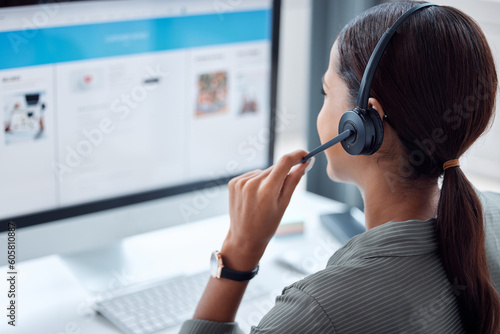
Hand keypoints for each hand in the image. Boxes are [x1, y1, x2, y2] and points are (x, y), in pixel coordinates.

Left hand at [221, 150, 310, 270]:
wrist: (244, 238)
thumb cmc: (267, 225)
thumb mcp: (284, 204)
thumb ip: (293, 181)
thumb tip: (304, 164)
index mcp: (267, 191)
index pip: (284, 162)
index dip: (297, 155)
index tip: (305, 154)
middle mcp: (252, 184)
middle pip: (274, 168)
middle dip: (282, 174)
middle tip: (281, 192)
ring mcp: (240, 183)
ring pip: (263, 172)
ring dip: (268, 179)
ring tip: (264, 199)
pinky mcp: (233, 183)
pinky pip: (252, 175)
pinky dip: (257, 182)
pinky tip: (255, 197)